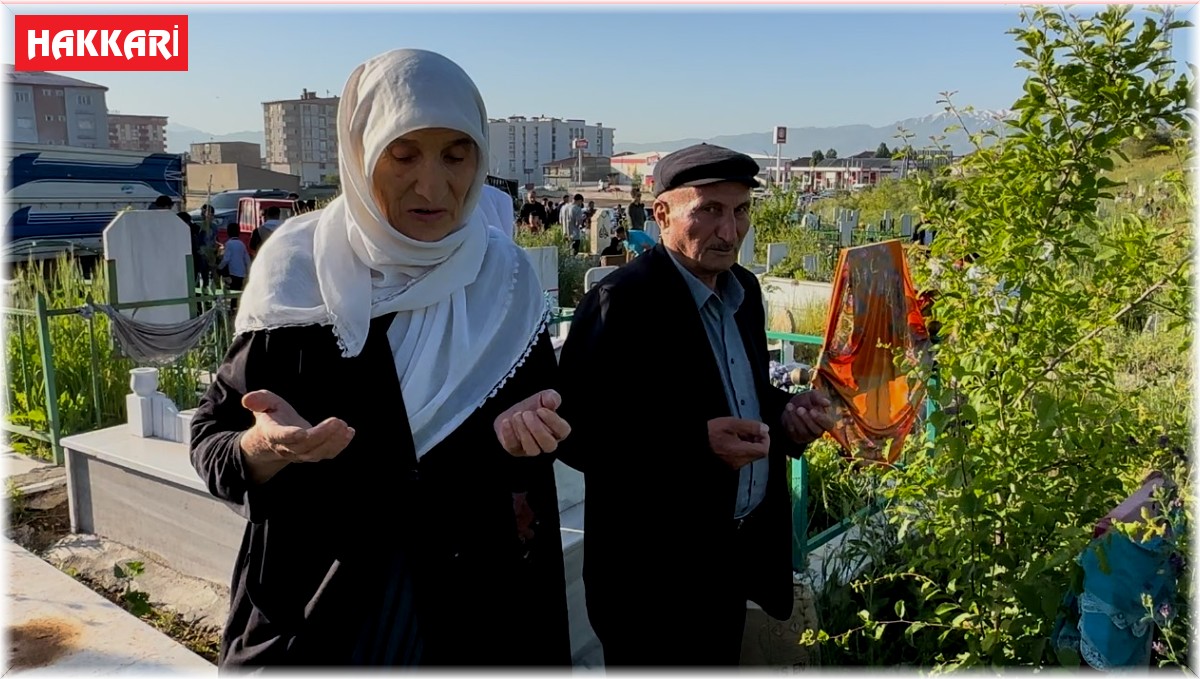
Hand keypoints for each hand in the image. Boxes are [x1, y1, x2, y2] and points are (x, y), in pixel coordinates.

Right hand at [239, 390, 354, 465]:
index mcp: (272, 433)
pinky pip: (327, 454)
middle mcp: (286, 447)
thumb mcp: (264, 404)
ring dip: (333, 442)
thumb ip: (258, 400)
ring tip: (345, 428)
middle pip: (305, 446)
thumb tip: (247, 399)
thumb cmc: (271, 416)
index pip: (281, 437)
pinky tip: (349, 433)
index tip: (302, 432)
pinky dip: (339, 446)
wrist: (272, 440)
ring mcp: (300, 454)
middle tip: (337, 421)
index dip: (291, 436)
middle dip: (322, 435)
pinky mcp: (313, 454)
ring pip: (317, 453)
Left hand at [495, 389, 570, 456]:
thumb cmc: (531, 408)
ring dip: (524, 431)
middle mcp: (547, 443)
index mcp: (558, 431)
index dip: (553, 421)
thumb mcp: (542, 398)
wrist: (511, 412)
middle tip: (527, 414)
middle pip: (549, 445)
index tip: (541, 410)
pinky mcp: (516, 450)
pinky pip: (513, 447)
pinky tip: (506, 421)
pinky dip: (509, 434)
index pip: (563, 431)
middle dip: (537, 429)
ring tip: (517, 415)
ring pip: (532, 449)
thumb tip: (553, 400)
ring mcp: (531, 449)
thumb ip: (550, 397)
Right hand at [708, 417, 769, 469]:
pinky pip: (741, 457)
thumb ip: (750, 426)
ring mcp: (733, 465)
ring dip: (749, 444)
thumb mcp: (732, 424)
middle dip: (757, 440)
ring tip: (738, 433)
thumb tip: (765, 429)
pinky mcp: (728, 465)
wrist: (697, 441)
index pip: (763, 450)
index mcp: (741, 452)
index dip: (765, 439)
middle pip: (757, 454)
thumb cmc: (711, 433)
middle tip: (748, 430)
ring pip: (750, 455)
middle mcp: (739, 462)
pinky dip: (742, 448)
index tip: (760, 430)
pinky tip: (733, 440)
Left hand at [782, 390, 836, 445]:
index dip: (821, 419)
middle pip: (816, 430)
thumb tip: (828, 403)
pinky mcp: (796, 438)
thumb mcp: (810, 395)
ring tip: (790, 406)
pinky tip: (786, 412)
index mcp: (825, 421)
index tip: (812, 411)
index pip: (828, 424)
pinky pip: (793, 432)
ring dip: (796, 419)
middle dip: (806, 419)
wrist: (790, 406)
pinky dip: (789, 421)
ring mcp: (807, 436)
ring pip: (803, 432)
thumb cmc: (805, 401)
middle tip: (799, 409)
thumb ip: (818, 397)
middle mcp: (818, 431)